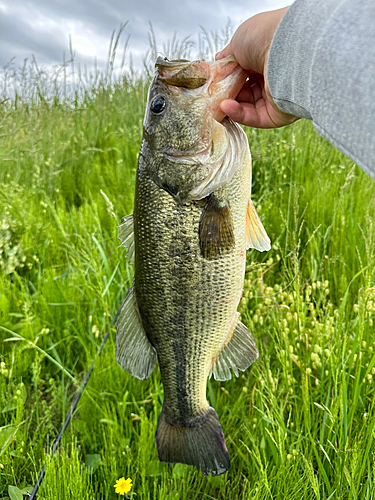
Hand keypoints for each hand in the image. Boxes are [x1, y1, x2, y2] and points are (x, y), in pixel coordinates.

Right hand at [216, 8, 298, 128]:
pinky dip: (238, 114)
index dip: (227, 79)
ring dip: (231, 106)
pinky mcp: (278, 115)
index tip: (213, 83)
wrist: (288, 48)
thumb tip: (217, 63)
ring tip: (218, 102)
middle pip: (244, 93)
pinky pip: (254, 118)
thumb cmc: (265, 37)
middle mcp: (273, 78)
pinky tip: (226, 106)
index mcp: (265, 60)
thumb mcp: (238, 42)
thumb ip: (227, 57)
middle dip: (227, 95)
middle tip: (212, 96)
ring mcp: (276, 98)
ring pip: (247, 108)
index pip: (243, 75)